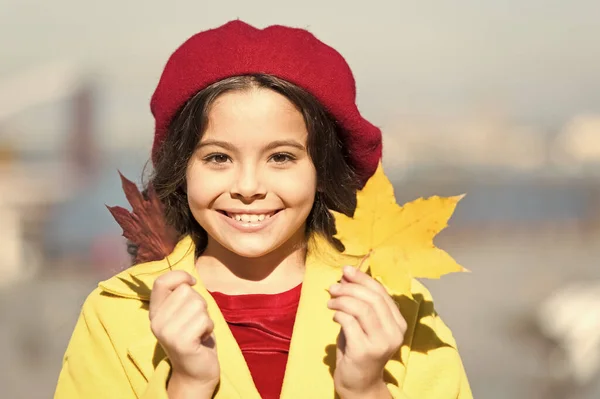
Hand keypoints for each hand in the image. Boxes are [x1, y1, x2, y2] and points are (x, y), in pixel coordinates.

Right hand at [149, 271, 219, 396]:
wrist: (195, 371)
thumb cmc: (194, 337)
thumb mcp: (182, 313)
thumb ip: (180, 296)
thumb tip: (188, 278)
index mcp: (155, 312)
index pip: (161, 282)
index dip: (180, 276)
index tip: (192, 282)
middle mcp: (156, 322)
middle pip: (186, 291)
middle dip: (198, 303)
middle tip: (195, 322)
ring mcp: (167, 332)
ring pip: (198, 304)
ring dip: (205, 317)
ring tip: (198, 330)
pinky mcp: (181, 342)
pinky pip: (205, 320)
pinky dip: (209, 327)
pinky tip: (202, 339)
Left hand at [328, 266, 406, 398]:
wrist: (359, 382)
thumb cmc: (359, 348)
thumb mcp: (363, 322)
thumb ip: (359, 300)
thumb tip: (347, 274)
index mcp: (399, 323)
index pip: (382, 292)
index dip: (363, 278)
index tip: (346, 270)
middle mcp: (395, 332)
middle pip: (372, 298)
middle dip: (350, 288)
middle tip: (333, 287)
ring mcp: (381, 343)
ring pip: (361, 309)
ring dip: (342, 300)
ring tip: (330, 302)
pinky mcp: (365, 351)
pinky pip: (350, 323)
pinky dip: (339, 315)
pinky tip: (334, 317)